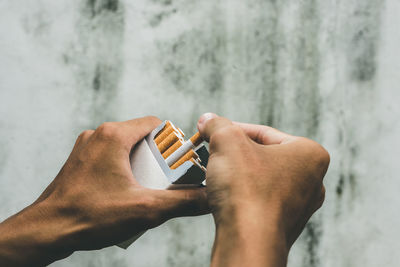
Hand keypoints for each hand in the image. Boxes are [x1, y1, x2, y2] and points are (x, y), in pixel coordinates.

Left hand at [0, 116, 208, 265]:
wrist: (47, 231)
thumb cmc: (91, 216)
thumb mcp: (145, 209)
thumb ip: (183, 202)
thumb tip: (210, 198)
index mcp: (114, 135)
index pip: (155, 124)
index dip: (172, 142)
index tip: (179, 162)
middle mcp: (98, 135)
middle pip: (141, 137)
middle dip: (157, 157)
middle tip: (165, 181)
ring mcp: (86, 147)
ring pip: (125, 148)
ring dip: (140, 164)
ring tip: (147, 189)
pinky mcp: (80, 161)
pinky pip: (110, 158)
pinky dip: (124, 169)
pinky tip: (126, 192)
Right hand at [197, 113, 328, 266]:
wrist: (248, 241)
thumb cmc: (246, 189)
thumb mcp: (227, 141)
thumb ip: (217, 125)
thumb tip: (208, 120)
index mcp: (310, 154)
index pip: (264, 133)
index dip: (233, 129)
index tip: (213, 131)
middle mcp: (312, 181)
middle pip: (263, 155)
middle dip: (236, 152)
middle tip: (213, 150)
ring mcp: (299, 206)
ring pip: (261, 178)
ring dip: (238, 173)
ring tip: (216, 172)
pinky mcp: (283, 224)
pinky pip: (259, 200)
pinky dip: (242, 194)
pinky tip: (225, 195)